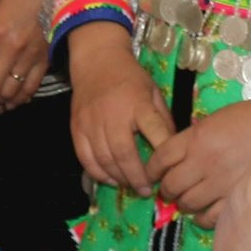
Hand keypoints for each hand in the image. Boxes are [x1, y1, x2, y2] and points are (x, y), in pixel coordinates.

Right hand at [67, 26, 171, 193]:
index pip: (154, 133)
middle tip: (147, 190)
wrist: (96, 60)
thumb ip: (163, 120)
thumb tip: (173, 149)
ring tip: (131, 186)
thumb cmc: (130, 77)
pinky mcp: (77, 128)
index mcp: (138, 104)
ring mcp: (92, 122)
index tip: (167, 173)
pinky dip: (98, 173)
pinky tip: (110, 179)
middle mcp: (113, 114)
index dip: (162, 157)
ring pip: (104, 160)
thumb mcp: (153, 91)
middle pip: (125, 154)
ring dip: (119, 178)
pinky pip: (86, 158)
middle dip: (137, 178)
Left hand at [148, 92, 250, 228]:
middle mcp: (204, 162)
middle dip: (167, 189)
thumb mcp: (217, 120)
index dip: (152, 170)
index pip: (160, 159)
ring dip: (184, 204)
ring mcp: (221, 183)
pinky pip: (210, 218)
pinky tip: (205, 214)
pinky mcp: (238, 200)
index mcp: (197, 138)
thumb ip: (195, 139)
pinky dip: (202, 218)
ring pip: (187, 204)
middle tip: (170, 190)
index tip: (152, 175)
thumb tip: (177, 157)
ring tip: (188, 201)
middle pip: (171, 185)